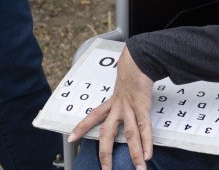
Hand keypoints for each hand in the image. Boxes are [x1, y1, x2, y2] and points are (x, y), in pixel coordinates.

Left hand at [69, 47, 154, 169]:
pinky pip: (145, 128)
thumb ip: (122, 98)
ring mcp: (130, 108)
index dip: (82, 127)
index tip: (71, 138)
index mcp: (112, 102)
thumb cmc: (133, 73)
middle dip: (106, 153)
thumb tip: (126, 103)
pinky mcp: (143, 106)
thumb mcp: (123, 86)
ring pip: (130, 134)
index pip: (93, 116)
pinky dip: (147, 143)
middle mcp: (118, 107)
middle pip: (108, 133)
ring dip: (134, 154)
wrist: (140, 59)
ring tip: (138, 169)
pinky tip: (147, 155)